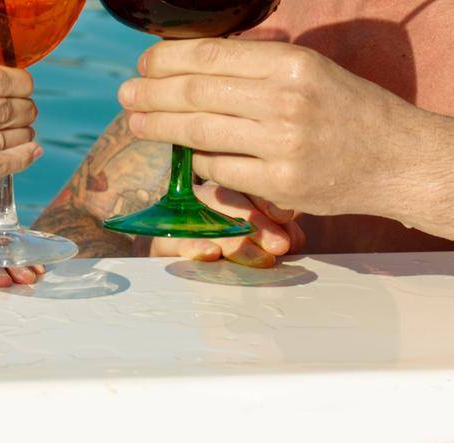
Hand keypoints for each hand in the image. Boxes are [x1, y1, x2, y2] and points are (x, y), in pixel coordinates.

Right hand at [0, 66, 40, 236]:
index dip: (20, 83)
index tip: (26, 87)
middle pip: (5, 107)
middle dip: (25, 110)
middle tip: (30, 113)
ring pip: (7, 136)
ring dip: (24, 134)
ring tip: (27, 133)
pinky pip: (0, 164)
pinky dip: (22, 158)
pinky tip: (31, 151)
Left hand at [119, 39, 424, 216]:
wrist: (401, 159)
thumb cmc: (350, 109)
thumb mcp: (311, 68)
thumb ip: (259, 63)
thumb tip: (193, 58)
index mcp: (290, 62)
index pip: (210, 54)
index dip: (166, 59)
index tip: (143, 63)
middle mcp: (285, 100)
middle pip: (195, 93)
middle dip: (150, 94)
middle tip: (125, 95)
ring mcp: (283, 145)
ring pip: (199, 132)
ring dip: (160, 127)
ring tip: (137, 123)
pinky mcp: (282, 185)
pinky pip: (221, 170)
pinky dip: (199, 162)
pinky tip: (187, 155)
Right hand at [138, 183, 304, 266]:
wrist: (176, 266)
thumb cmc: (228, 250)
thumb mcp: (258, 239)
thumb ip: (277, 233)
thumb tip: (293, 238)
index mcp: (226, 192)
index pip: (245, 186)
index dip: (266, 200)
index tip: (287, 215)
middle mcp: (202, 199)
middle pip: (226, 200)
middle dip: (256, 224)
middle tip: (279, 245)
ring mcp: (179, 217)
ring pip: (204, 221)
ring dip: (234, 241)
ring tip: (258, 258)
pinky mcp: (161, 240)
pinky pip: (174, 240)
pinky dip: (193, 246)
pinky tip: (211, 253)